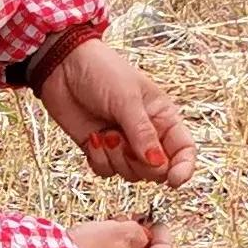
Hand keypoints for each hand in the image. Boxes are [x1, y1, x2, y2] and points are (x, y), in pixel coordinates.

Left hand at [39, 38, 196, 184]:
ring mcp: (123, 144)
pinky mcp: (101, 150)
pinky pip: (107, 172)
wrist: (62, 66)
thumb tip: (159, 164)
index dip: (184, 168)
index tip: (175, 180)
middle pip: (156, 170)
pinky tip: (93, 138)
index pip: (184, 150)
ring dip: (116, 158)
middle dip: (139, 162)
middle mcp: (147, 134)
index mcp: (163, 117)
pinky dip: (99, 159)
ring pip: (131, 174)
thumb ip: (143, 133)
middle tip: (122, 140)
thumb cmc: (101, 71)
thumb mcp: (126, 99)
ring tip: (105, 133)